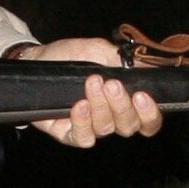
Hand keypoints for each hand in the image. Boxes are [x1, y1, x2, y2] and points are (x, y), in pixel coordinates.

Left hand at [10, 38, 165, 146]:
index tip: (143, 96)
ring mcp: (89, 127)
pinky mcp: (68, 134)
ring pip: (106, 129)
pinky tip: (78, 105)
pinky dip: (82, 121)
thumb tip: (148, 69)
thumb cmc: (70, 56)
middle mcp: (110, 117)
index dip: (150, 115)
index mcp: (124, 100)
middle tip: (111, 84)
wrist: (38, 59)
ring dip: (100, 106)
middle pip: (129, 126)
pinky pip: (82, 137)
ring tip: (91, 83)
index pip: (147, 120)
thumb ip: (123, 61)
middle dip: (122, 105)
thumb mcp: (99, 50)